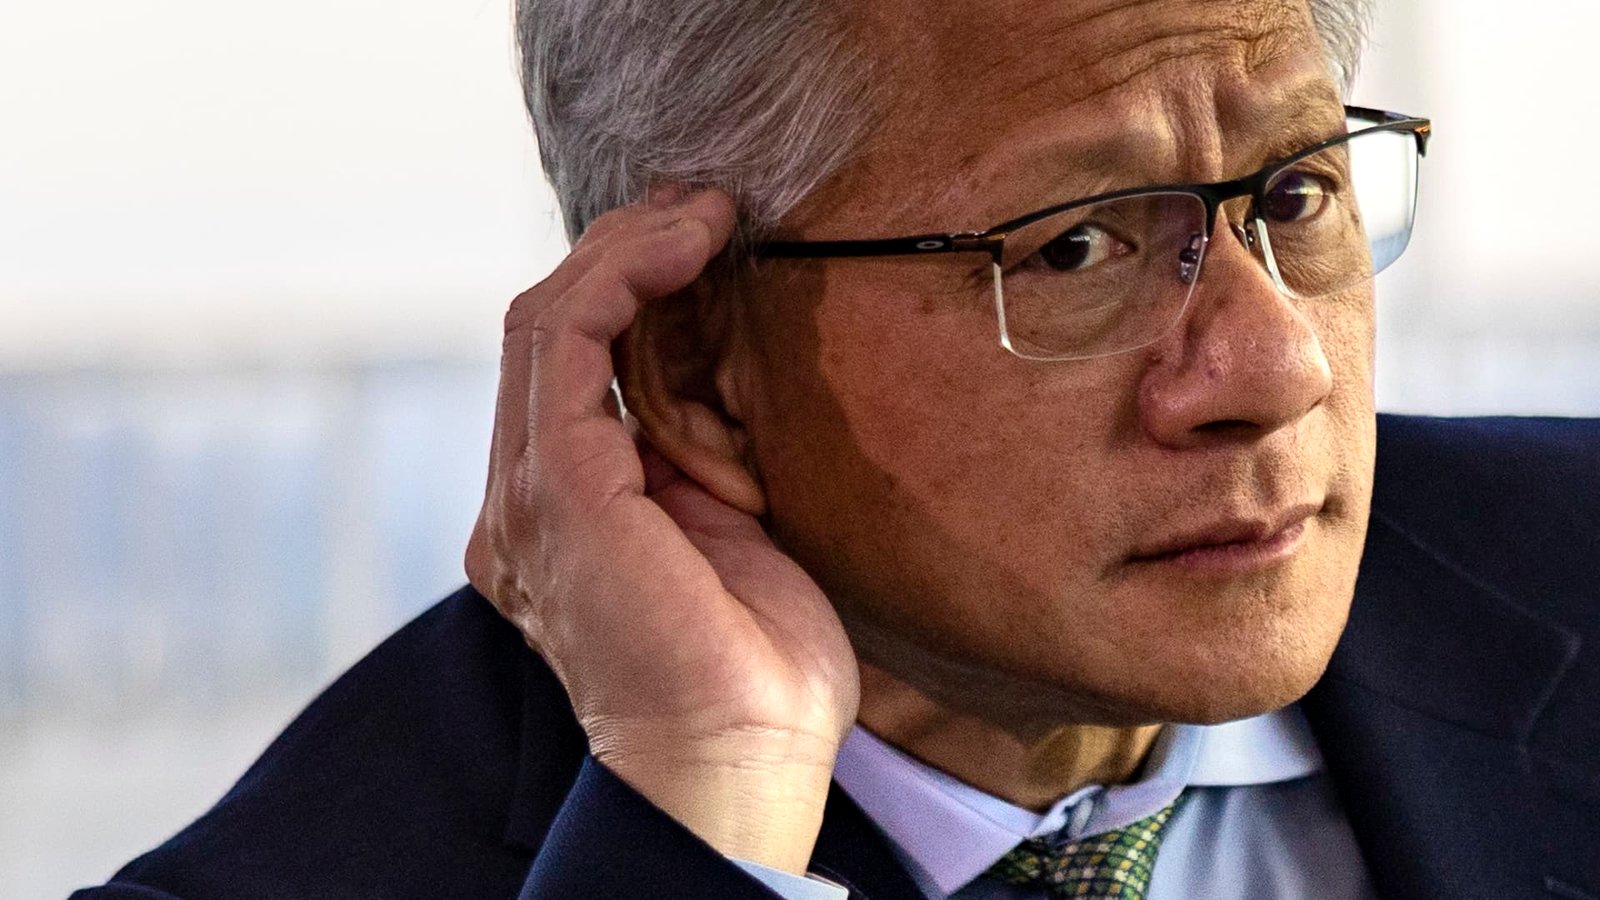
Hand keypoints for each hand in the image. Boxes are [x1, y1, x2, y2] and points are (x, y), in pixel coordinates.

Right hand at [465, 190, 859, 873]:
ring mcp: (527, 493)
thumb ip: (695, 452)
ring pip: (545, 321)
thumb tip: (713, 368)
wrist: (738, 756)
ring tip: (702, 214)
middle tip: (704, 210)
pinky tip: (683, 246)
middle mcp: (523, 500)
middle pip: (545, 332)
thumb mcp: (728, 529)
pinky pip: (565, 340)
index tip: (705, 243)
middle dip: (623, 254)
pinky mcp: (554, 485)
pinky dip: (620, 276)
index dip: (627, 288)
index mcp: (562, 514)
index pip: (568, 368)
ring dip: (625, 251)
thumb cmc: (750, 667)